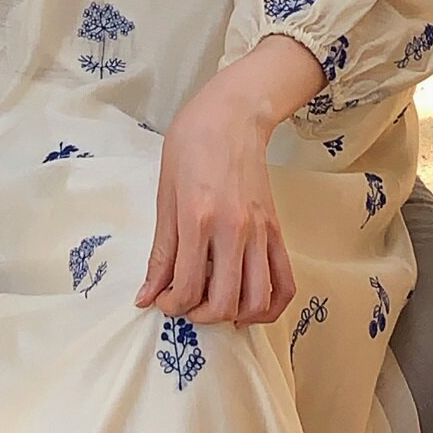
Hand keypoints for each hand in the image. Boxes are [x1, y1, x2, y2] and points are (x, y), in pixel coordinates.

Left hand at [135, 88, 295, 326]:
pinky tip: (248, 305)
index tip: (163, 299)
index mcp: (198, 219)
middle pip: (224, 303)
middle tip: (186, 303)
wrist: (231, 116)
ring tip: (215, 304)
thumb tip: (147, 295)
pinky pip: (285, 283)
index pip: (187, 287)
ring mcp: (261, 232)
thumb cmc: (191, 147)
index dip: (170, 305)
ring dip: (234, 315)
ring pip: (258, 300)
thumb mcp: (164, 197)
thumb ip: (160, 253)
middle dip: (200, 315)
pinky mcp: (277, 231)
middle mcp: (234, 230)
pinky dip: (269, 306)